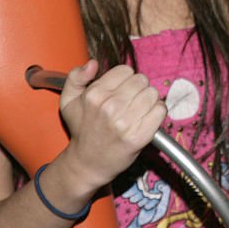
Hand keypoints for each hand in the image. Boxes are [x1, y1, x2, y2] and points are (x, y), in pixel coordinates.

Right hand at [59, 61, 166, 190]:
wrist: (87, 164)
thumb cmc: (81, 130)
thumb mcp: (68, 101)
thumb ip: (76, 77)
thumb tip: (92, 63)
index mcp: (94, 95)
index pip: (126, 70)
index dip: (125, 79)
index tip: (120, 90)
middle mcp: (110, 107)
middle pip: (141, 80)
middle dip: (138, 88)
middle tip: (130, 101)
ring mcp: (125, 122)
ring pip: (153, 94)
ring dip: (148, 100)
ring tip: (137, 110)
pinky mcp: (139, 136)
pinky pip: (160, 111)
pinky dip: (157, 112)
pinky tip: (146, 118)